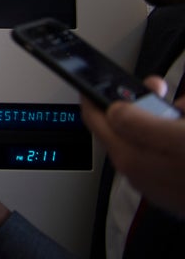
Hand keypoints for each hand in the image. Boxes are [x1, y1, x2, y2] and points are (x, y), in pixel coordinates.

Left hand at [81, 76, 184, 212]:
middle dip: (142, 103)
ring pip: (154, 136)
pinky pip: (170, 149)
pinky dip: (176, 133)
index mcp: (130, 157)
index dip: (92, 98)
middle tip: (157, 87)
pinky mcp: (176, 183)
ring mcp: (159, 179)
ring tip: (181, 109)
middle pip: (126, 127)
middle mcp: (140, 171)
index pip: (97, 121)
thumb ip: (139, 123)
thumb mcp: (177, 138)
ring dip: (166, 117)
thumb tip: (114, 111)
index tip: (90, 82)